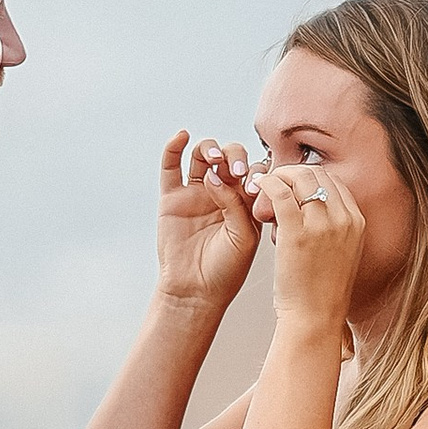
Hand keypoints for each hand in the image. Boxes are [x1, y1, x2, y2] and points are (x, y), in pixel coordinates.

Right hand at [156, 130, 261, 318]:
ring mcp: (196, 192)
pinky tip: (181, 137)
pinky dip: (174, 148)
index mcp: (246, 200)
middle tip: (236, 172)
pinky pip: (171, 166)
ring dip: (211, 148)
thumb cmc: (226, 269)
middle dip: (235, 157)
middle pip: (230, 157)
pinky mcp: (172, 198)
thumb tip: (217, 176)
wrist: (196, 291)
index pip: (254, 170)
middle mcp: (223, 192)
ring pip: (203, 156)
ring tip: (214, 159)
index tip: (254, 186)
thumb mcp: (244, 236)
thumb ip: (237, 204)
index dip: (256, 170)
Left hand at [255, 159, 362, 341]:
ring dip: (278, 177)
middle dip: (292, 174)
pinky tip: (257, 191)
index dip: (309, 178)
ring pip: (298, 177)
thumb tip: (313, 204)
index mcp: (357, 221)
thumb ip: (334, 225)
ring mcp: (322, 224)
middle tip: (275, 186)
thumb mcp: (342, 252)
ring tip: (264, 192)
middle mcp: (343, 218)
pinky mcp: (297, 232)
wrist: (315, 318)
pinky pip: (279, 191)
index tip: (292, 187)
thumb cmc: (321, 290)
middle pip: (317, 173)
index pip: (333, 180)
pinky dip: (266, 184)